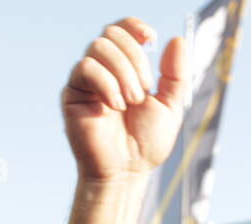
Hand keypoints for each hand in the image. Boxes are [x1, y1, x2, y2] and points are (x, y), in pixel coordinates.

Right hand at [63, 19, 185, 181]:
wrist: (127, 170)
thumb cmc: (146, 143)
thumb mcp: (170, 107)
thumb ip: (175, 75)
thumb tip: (177, 40)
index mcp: (126, 68)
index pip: (123, 30)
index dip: (133, 26)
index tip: (150, 36)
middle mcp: (104, 69)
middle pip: (112, 34)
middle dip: (134, 58)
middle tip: (143, 92)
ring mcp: (87, 80)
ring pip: (99, 47)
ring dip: (122, 72)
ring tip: (131, 102)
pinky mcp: (73, 93)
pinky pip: (86, 68)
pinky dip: (106, 82)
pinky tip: (115, 105)